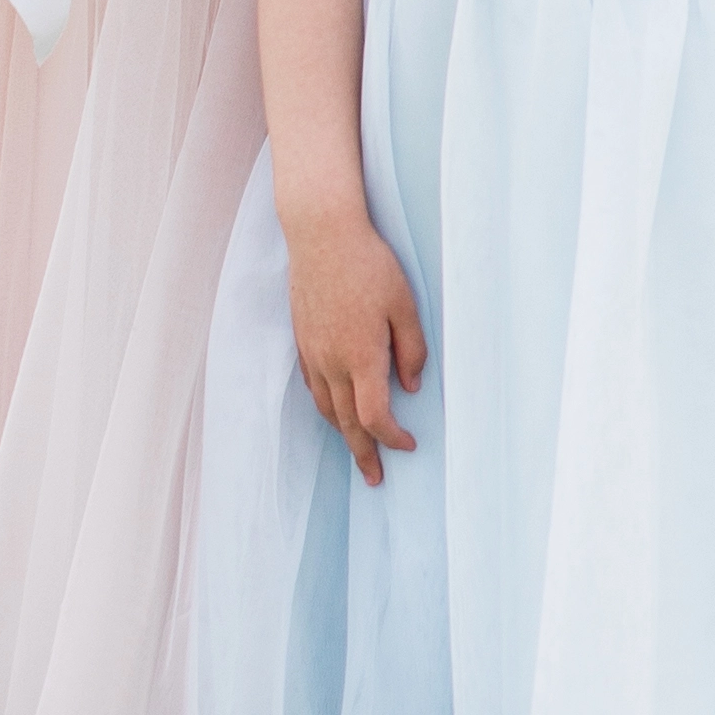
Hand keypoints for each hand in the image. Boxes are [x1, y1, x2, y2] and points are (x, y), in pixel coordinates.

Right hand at [285, 199, 428, 486]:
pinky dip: (326, 408)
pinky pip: (313, 388)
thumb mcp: (405, 304)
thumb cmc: (369, 264)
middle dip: (363, 454)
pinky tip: (336, 410)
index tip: (408, 444)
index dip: (392, 438)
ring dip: (343, 435)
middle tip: (374, 479)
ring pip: (326, 409)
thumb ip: (412, 350)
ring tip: (357, 450)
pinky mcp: (302, 341)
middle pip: (347, 423)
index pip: (375, 417)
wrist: (321, 234)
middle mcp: (332, 362)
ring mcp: (313, 353)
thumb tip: (411, 388)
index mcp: (361, 357)